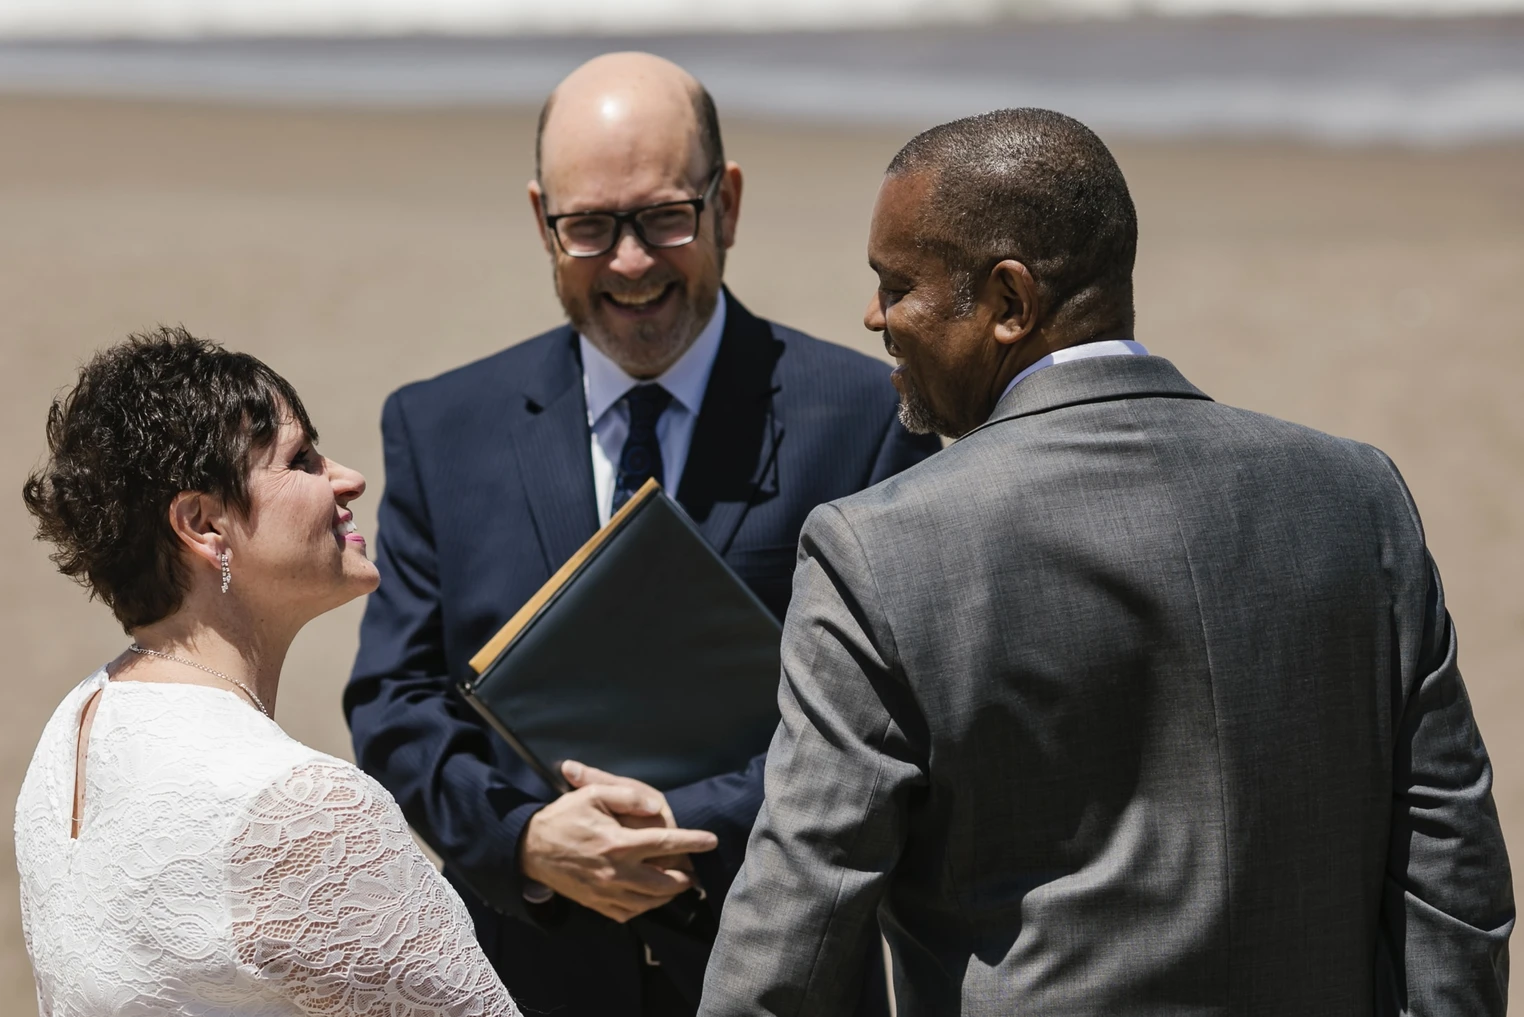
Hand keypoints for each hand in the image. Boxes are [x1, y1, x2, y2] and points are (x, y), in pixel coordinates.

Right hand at [520, 760, 717, 922]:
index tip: (711, 841)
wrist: (530, 849)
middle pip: (665, 883)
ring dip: (669, 894)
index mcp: (618, 844)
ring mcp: (606, 892)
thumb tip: (655, 806)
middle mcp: (616, 872)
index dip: (692, 842)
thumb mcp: (592, 794)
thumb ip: (626, 795)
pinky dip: (645, 907)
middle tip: (694, 871)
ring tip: (678, 884)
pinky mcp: (597, 904)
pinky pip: (629, 914)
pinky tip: (650, 897)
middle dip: (685, 877)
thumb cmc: (564, 817)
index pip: (666, 844)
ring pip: (650, 902)